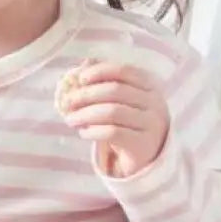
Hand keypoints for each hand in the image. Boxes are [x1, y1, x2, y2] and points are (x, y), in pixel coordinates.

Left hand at [56, 60, 169, 177]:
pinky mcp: (142, 143)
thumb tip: (81, 66)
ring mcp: (150, 123)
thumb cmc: (127, 122)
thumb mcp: (119, 101)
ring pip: (112, 112)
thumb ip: (104, 83)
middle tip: (67, 102)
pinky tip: (84, 133)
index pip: (124, 71)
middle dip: (86, 95)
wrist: (145, 155)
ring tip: (70, 120)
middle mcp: (153, 102)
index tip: (80, 78)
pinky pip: (113, 133)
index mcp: (148, 85)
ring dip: (85, 114)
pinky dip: (93, 131)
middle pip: (115, 91)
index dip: (100, 72)